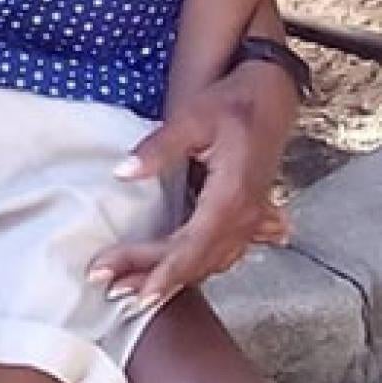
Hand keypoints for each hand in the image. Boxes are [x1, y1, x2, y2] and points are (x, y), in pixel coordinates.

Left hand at [88, 68, 291, 307]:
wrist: (271, 95)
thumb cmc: (232, 103)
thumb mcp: (192, 118)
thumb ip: (158, 148)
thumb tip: (123, 173)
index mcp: (232, 196)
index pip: (190, 246)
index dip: (159, 270)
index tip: (128, 286)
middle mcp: (245, 216)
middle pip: (196, 261)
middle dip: (153, 278)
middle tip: (111, 287)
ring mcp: (251, 219)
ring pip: (210, 262)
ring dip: (173, 277)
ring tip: (133, 287)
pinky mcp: (250, 216)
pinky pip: (222, 253)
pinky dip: (195, 267)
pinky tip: (175, 275)